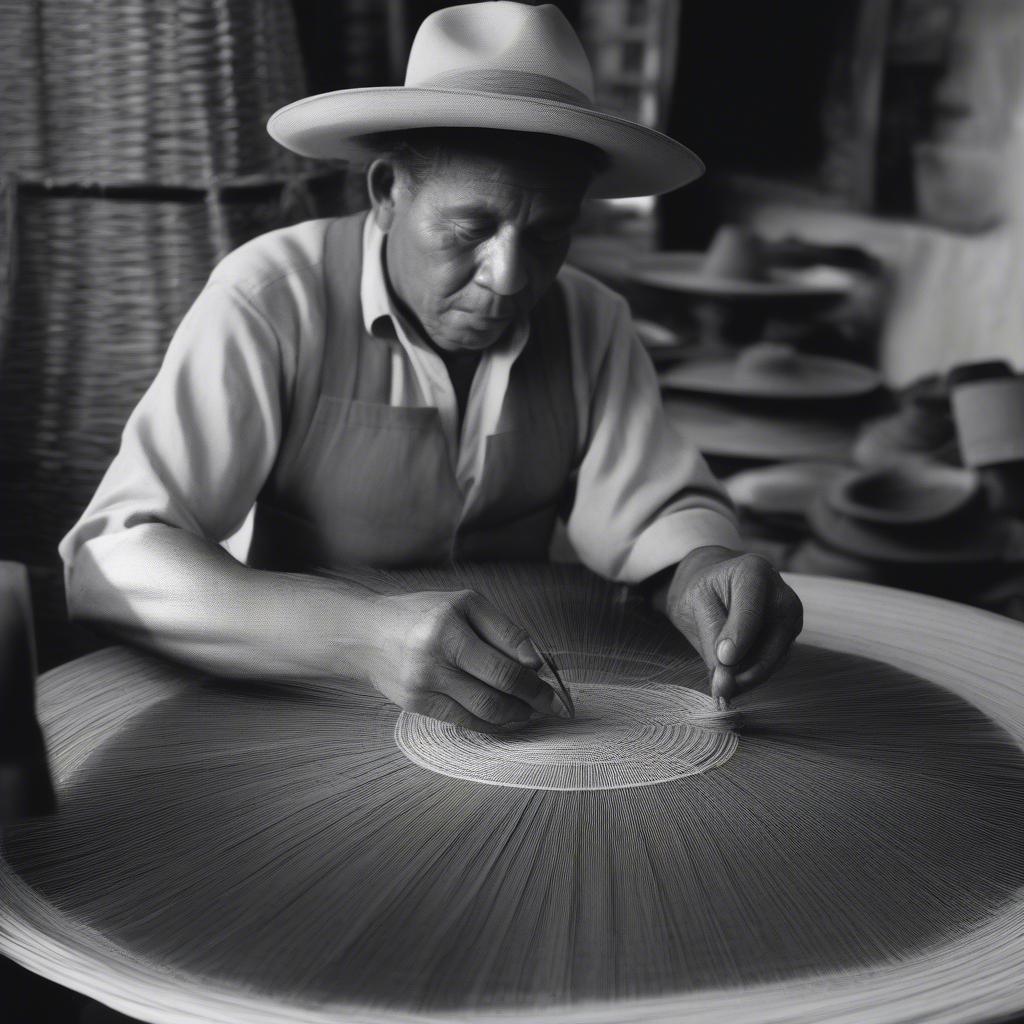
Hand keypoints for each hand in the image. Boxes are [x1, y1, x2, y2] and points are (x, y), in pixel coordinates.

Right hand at [368, 588, 571, 731]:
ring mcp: (424, 683)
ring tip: (530, 711)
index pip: (506, 655)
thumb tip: (538, 663)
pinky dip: (491, 723)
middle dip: (534, 698)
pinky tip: (505, 718)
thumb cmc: (424, 615)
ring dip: (516, 714)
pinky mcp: (417, 704)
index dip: (536, 675)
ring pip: (484, 709)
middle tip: (551, 705)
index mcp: (450, 624)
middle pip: (499, 685)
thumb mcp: (465, 605)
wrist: (368, 635)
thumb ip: (504, 630)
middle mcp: (435, 653)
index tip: (554, 686)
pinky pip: (464, 720)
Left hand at [662, 546, 802, 702]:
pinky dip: (751, 676)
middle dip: (743, 671)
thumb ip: (712, 640)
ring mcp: (791, 620)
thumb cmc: (705, 592)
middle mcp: (783, 596)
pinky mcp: (791, 640)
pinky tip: (732, 678)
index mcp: (755, 573)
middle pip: (770, 643)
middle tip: (719, 689)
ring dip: (745, 678)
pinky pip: (773, 666)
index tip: (723, 660)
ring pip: (773, 661)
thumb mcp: (697, 605)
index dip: (738, 640)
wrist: (718, 587)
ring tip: (720, 684)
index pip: (750, 614)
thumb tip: (725, 683)